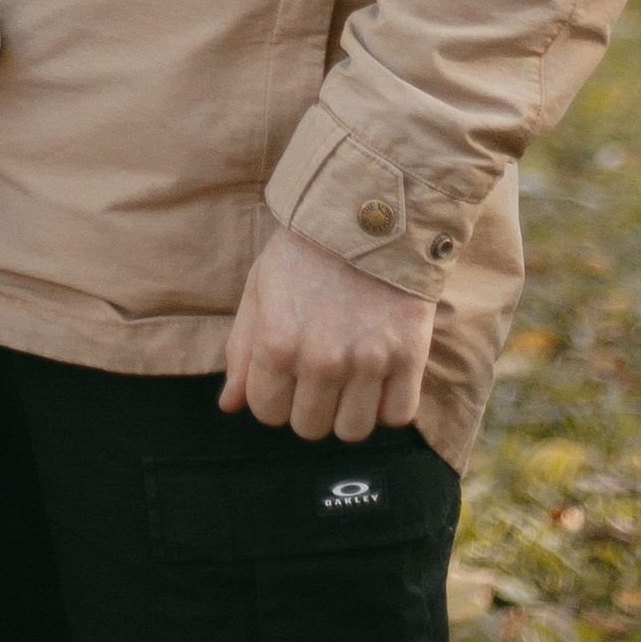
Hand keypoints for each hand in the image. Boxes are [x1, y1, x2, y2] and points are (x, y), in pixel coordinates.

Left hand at [220, 222, 435, 442]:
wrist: (366, 211)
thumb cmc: (303, 250)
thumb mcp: (259, 289)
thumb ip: (241, 351)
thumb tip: (230, 406)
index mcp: (277, 343)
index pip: (267, 412)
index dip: (274, 396)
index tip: (286, 373)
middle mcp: (321, 359)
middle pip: (310, 427)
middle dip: (310, 404)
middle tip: (319, 371)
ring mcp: (368, 360)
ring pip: (353, 430)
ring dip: (349, 410)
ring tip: (350, 376)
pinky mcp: (410, 356)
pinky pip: (397, 416)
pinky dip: (388, 404)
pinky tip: (380, 375)